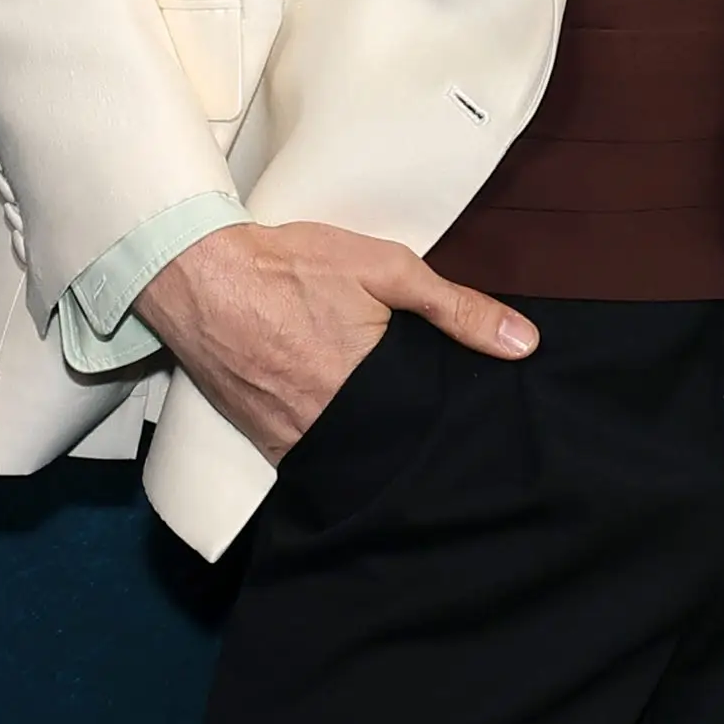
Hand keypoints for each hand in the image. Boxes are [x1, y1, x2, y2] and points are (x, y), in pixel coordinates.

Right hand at [134, 220, 535, 461]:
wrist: (200, 274)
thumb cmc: (292, 265)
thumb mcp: (388, 270)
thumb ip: (457, 308)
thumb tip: (523, 343)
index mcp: (368, 387)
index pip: (430, 422)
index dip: (447, 414)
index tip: (460, 404)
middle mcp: (328, 426)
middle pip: (392, 445)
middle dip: (411, 432)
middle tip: (421, 403)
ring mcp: (290, 439)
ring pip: (351, 456)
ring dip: (372, 440)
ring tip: (387, 413)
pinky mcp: (262, 440)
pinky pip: (308, 458)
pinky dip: (330, 443)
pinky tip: (341, 419)